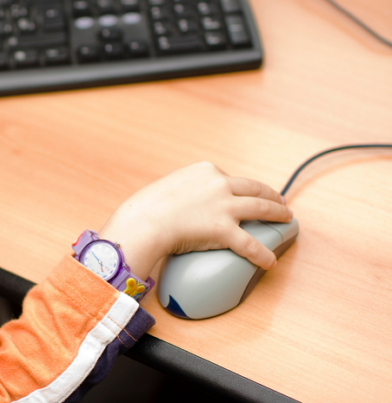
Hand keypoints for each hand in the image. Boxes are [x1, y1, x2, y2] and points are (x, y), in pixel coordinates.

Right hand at [98, 162, 292, 278]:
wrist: (144, 221)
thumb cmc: (147, 207)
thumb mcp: (169, 187)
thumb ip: (184, 191)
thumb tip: (185, 204)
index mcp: (206, 171)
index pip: (231, 178)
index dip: (242, 188)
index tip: (248, 193)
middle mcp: (220, 184)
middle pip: (255, 189)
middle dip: (271, 196)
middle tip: (279, 202)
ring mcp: (225, 206)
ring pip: (262, 209)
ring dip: (278, 215)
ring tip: (287, 220)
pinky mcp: (225, 230)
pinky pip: (250, 244)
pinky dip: (263, 254)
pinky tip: (270, 260)